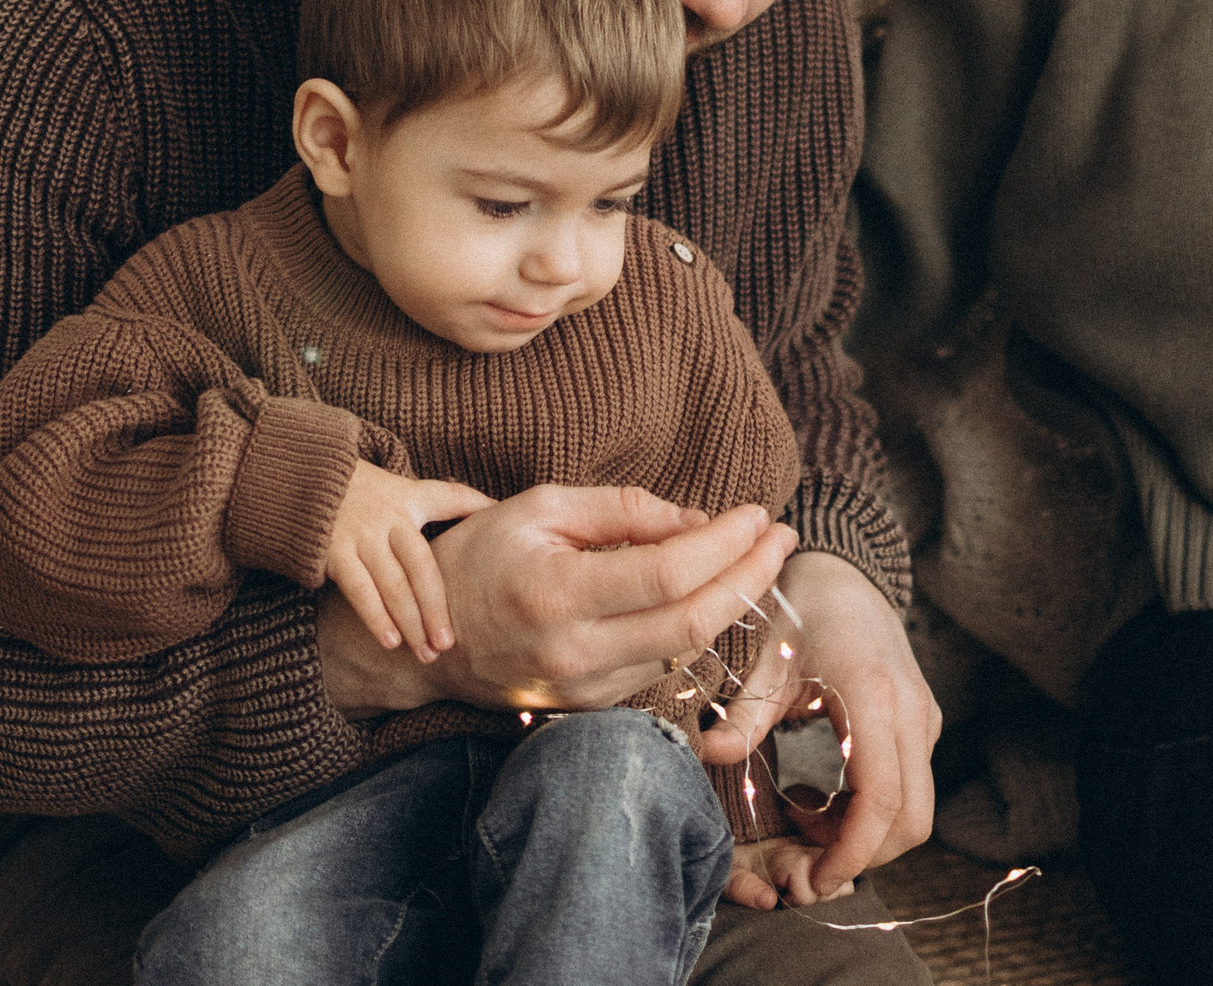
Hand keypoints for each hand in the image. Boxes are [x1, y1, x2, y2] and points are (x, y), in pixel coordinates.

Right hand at [319, 486, 796, 717]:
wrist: (430, 639)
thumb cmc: (484, 556)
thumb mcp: (543, 507)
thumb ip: (624, 510)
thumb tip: (700, 521)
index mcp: (557, 594)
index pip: (667, 575)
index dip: (725, 545)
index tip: (758, 514)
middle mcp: (574, 652)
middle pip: (693, 623)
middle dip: (752, 577)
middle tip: (782, 537)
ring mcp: (585, 688)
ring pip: (686, 647)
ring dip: (733, 599)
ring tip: (757, 554)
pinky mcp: (593, 704)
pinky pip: (661, 661)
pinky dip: (695, 623)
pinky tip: (710, 588)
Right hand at [324, 462, 494, 660]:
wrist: (300, 479)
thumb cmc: (360, 490)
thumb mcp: (402, 486)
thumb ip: (443, 501)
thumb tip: (495, 510)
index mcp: (410, 497)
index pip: (451, 498)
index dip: (476, 509)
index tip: (500, 539)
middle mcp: (389, 517)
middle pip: (422, 566)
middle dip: (437, 607)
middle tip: (449, 644)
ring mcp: (361, 535)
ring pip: (393, 585)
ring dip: (410, 622)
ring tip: (426, 652)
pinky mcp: (334, 551)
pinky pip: (359, 590)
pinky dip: (375, 617)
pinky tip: (390, 641)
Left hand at [698, 551, 941, 897]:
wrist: (846, 573)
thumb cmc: (801, 608)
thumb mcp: (765, 657)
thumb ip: (743, 712)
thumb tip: (705, 751)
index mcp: (875, 697)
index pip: (883, 801)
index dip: (851, 853)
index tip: (813, 881)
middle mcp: (911, 712)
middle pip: (912, 820)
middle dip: (862, 857)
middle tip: (804, 868)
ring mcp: (922, 719)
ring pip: (914, 810)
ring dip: (863, 837)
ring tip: (802, 825)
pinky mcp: (921, 725)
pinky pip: (907, 789)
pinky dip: (868, 813)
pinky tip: (818, 800)